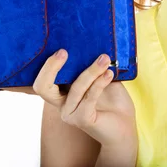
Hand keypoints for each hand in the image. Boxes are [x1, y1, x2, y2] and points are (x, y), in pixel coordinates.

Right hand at [3, 49, 136, 146]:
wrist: (124, 124)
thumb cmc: (112, 98)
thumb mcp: (99, 76)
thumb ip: (89, 64)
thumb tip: (88, 41)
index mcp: (61, 91)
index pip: (42, 79)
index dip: (45, 65)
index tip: (59, 48)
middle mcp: (61, 103)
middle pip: (42, 87)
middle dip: (51, 67)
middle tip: (64, 51)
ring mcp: (69, 113)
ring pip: (75, 87)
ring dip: (91, 71)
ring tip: (104, 59)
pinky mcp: (82, 119)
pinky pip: (89, 97)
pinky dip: (99, 83)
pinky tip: (109, 73)